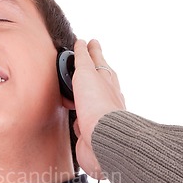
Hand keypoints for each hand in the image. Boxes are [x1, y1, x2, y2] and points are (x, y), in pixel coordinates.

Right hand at [68, 39, 125, 178]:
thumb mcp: (86, 74)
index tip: (90, 42)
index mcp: (107, 80)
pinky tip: (76, 118)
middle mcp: (105, 97)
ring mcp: (97, 115)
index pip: (98, 60)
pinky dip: (78, 117)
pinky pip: (81, 121)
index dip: (92, 51)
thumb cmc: (97, 105)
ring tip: (75, 90)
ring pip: (89, 101)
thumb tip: (82, 43)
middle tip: (83, 64)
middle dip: (90, 72)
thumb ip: (82, 59)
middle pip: (96, 81)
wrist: (102, 140)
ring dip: (82, 95)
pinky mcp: (89, 132)